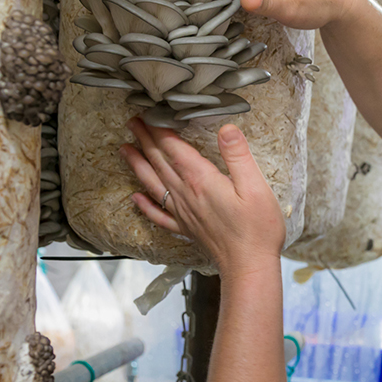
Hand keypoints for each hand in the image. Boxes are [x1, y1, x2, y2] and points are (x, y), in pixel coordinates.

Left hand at [120, 118, 285, 276]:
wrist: (249, 267)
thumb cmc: (257, 228)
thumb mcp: (256, 186)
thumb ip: (238, 156)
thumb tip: (226, 129)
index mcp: (202, 181)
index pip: (174, 149)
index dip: (160, 130)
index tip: (148, 114)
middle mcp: (186, 195)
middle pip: (160, 162)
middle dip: (145, 140)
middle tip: (132, 122)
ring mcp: (183, 214)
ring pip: (153, 184)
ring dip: (138, 165)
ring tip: (124, 150)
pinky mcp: (186, 229)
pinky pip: (159, 215)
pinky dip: (145, 205)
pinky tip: (135, 198)